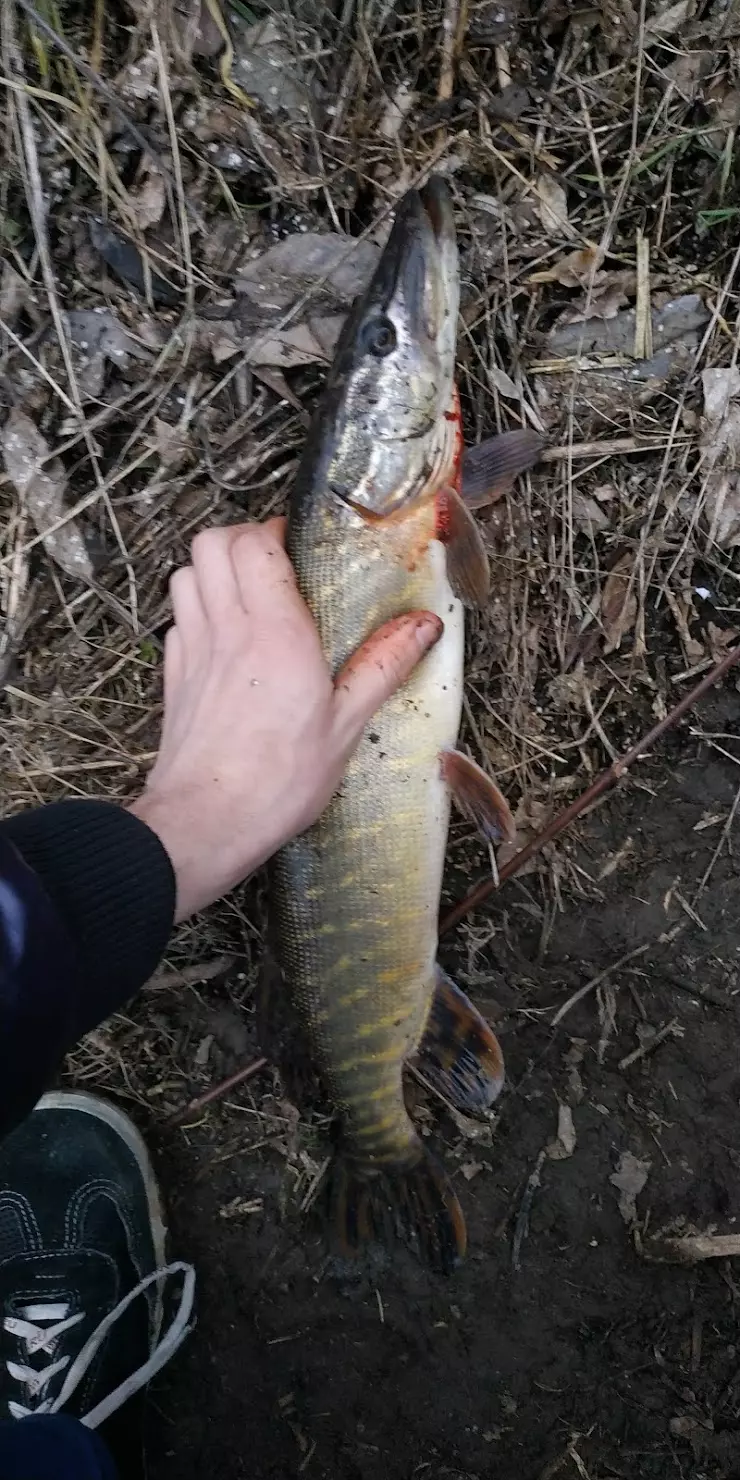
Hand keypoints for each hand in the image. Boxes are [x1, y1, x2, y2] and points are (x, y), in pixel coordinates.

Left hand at [129, 519, 441, 920]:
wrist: (207, 821)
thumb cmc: (278, 781)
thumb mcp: (346, 725)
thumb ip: (382, 665)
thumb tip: (423, 626)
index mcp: (275, 632)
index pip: (256, 543)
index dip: (274, 533)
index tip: (299, 549)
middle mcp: (226, 628)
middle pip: (211, 543)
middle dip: (241, 538)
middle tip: (274, 562)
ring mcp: (192, 650)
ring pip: (185, 573)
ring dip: (213, 569)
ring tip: (248, 594)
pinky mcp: (173, 676)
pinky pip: (177, 619)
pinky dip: (197, 611)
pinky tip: (224, 640)